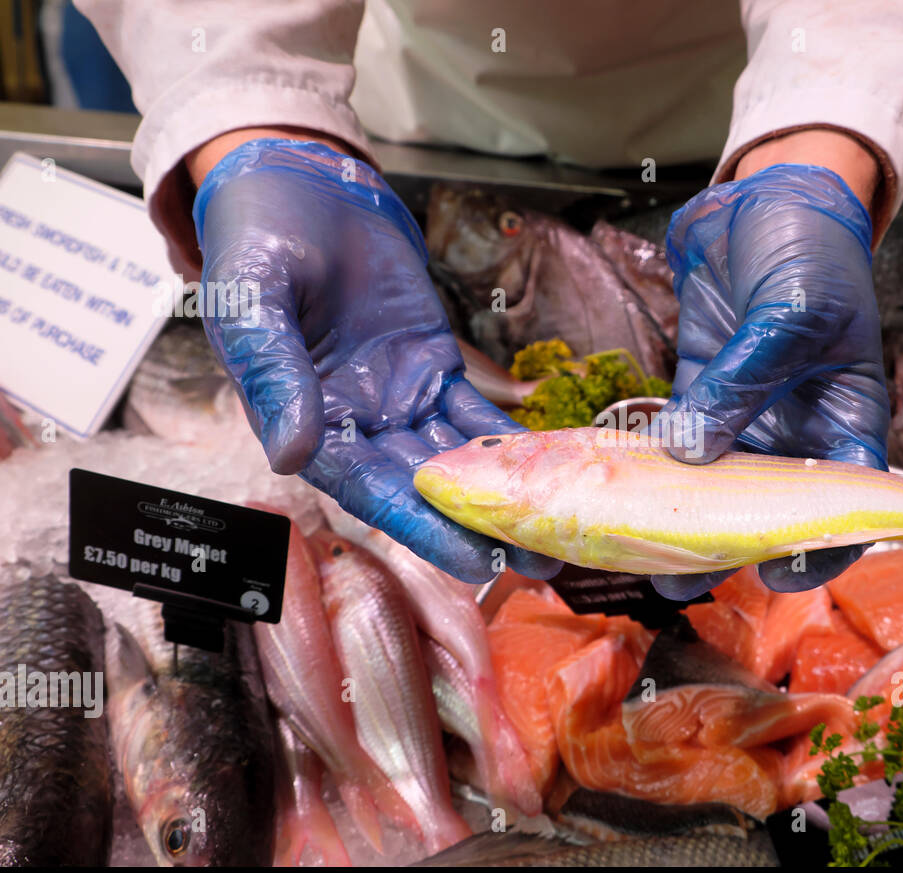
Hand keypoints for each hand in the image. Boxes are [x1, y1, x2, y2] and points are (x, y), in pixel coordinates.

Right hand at [192, 137, 559, 582]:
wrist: (299, 185)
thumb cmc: (257, 240)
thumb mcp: (249, 301)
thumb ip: (273, 375)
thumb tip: (291, 456)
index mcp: (304, 422)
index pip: (366, 489)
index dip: (420, 525)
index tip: (473, 562)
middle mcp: (355, 424)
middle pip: (423, 487)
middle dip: (478, 527)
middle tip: (538, 562)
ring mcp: (398, 397)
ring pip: (456, 458)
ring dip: (504, 494)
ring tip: (556, 535)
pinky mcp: (432, 367)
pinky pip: (475, 411)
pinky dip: (512, 439)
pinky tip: (553, 465)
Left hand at [651, 162, 889, 599]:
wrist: (770, 195)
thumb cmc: (812, 251)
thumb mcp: (791, 314)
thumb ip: (744, 384)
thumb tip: (692, 453)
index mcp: (846, 422)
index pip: (842, 507)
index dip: (818, 550)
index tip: (778, 575)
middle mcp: (797, 430)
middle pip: (765, 510)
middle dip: (724, 549)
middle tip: (677, 578)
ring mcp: (745, 414)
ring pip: (712, 486)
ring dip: (677, 520)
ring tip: (637, 556)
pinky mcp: (699, 390)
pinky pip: (673, 442)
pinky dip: (647, 469)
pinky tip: (616, 494)